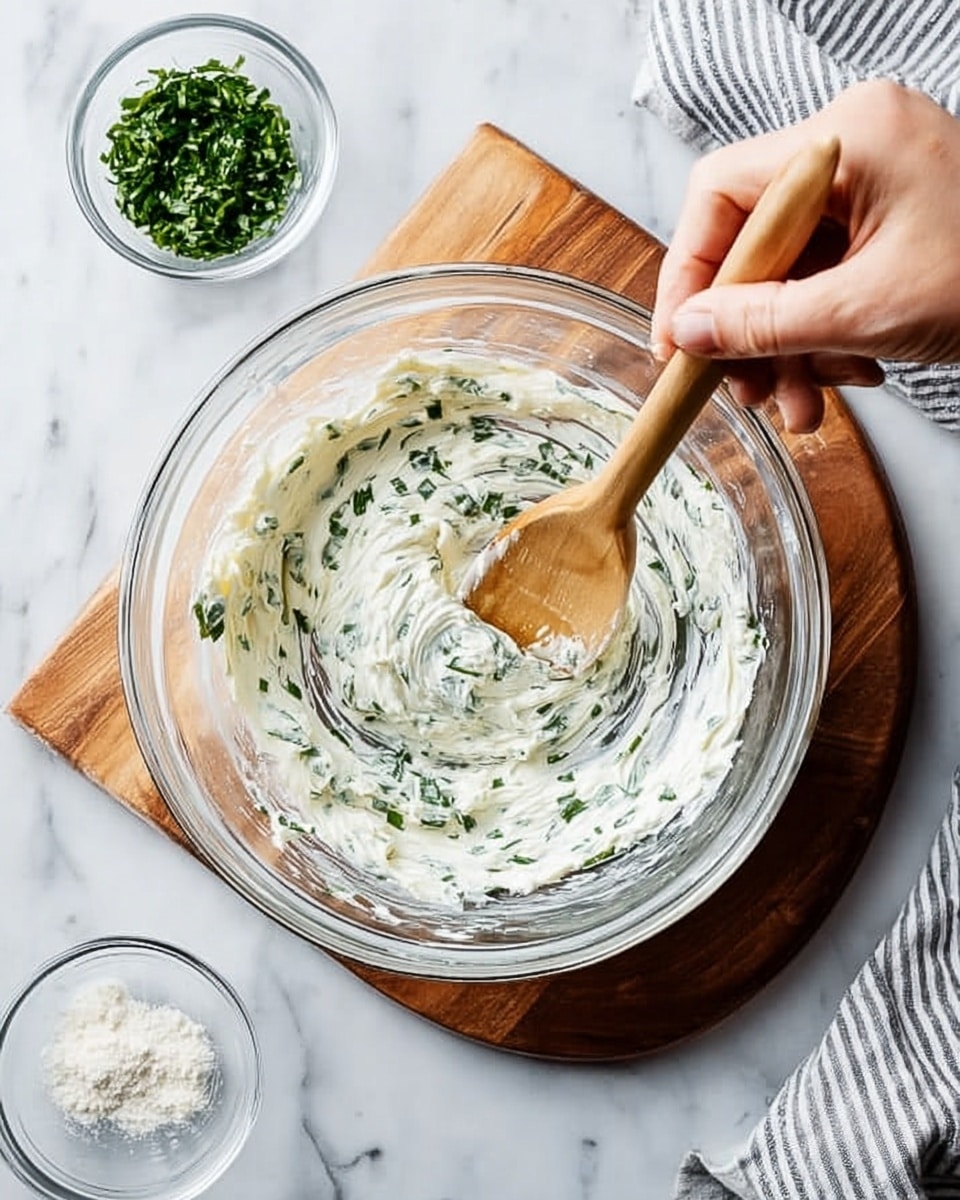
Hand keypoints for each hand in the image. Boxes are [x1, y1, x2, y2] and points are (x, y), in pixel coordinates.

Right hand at [651, 80, 959, 431]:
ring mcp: (874, 185)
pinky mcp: (889, 222)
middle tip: (744, 390)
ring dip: (785, 346)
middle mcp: (853, 150)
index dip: (690, 272)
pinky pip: (827, 279)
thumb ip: (762, 324)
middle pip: (754, 242)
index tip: (679, 340)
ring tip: (800, 405)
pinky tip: (843, 375)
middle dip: (748, 328)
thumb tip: (688, 333)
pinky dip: (823, 334)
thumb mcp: (865, 311)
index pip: (721, 194)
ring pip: (789, 272)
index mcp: (847, 139)